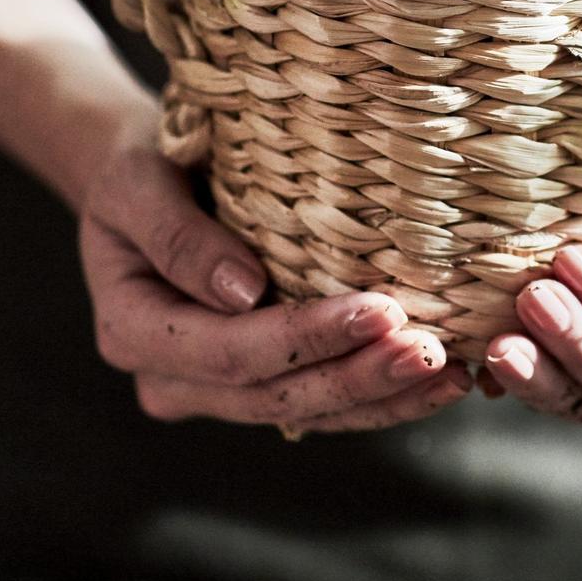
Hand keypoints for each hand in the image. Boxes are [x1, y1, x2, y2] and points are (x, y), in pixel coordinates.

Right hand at [76, 108, 471, 434]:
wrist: (141, 182)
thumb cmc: (138, 168)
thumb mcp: (138, 184)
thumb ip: (178, 238)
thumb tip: (245, 292)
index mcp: (132, 334)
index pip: (231, 352)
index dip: (306, 338)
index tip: (379, 311)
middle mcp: (171, 380)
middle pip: (273, 397)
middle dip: (357, 378)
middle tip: (430, 352)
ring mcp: (212, 392)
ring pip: (302, 412)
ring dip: (380, 399)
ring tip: (448, 375)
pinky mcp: (255, 382)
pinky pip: (317, 401)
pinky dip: (376, 396)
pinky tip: (433, 381)